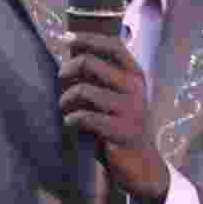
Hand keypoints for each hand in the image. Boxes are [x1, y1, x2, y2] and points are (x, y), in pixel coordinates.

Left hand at [58, 32, 168, 203]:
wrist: (142, 165)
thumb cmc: (121, 124)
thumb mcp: (119, 95)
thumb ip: (102, 76)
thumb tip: (70, 51)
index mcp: (135, 75)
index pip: (112, 45)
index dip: (87, 38)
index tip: (65, 38)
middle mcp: (135, 88)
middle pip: (89, 63)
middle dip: (66, 70)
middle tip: (60, 81)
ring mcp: (129, 110)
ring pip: (83, 90)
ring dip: (65, 99)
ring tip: (64, 108)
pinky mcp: (120, 131)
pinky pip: (84, 117)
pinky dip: (70, 120)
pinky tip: (70, 124)